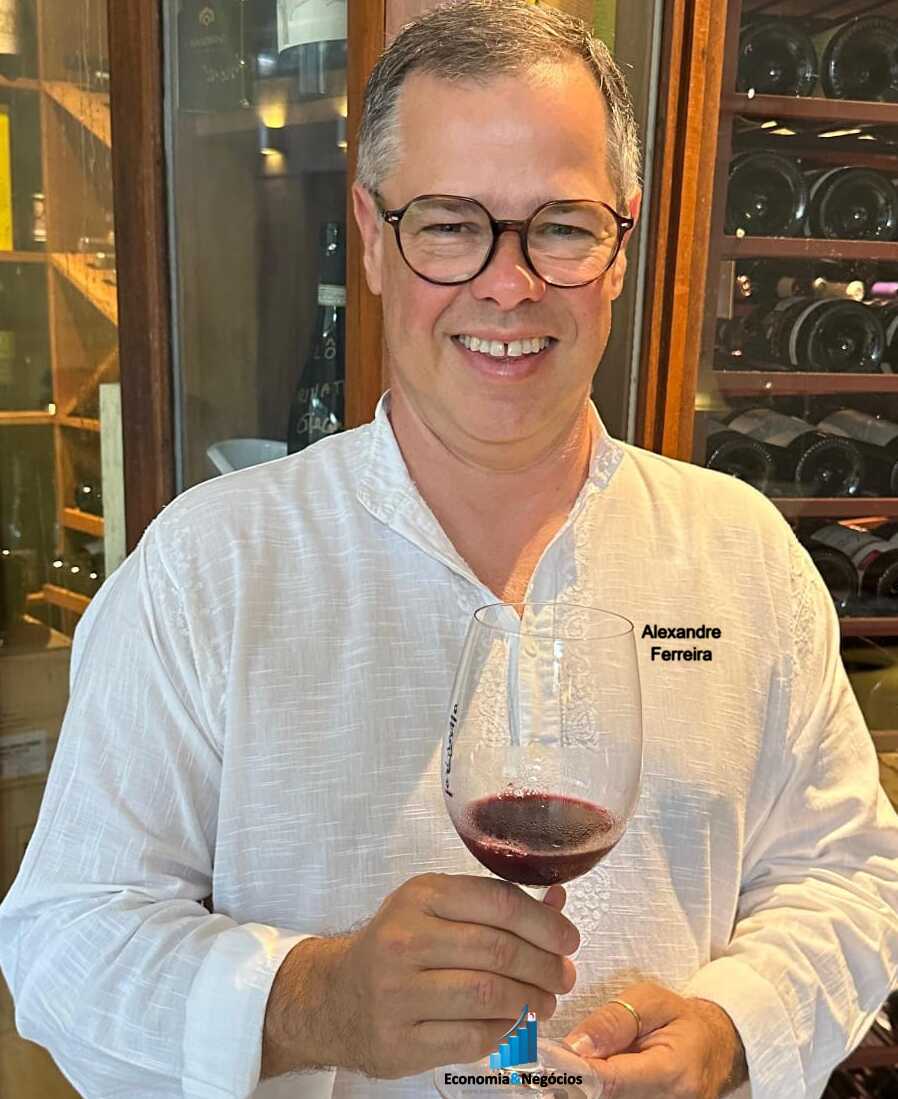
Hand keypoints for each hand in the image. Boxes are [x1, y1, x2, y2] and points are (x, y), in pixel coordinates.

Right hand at [262, 873, 578, 1080]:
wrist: (335, 997)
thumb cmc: (399, 946)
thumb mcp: (437, 909)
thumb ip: (495, 904)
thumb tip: (557, 902)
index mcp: (420, 896)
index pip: (497, 902)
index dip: (544, 923)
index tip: (568, 939)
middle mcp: (404, 940)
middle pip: (498, 951)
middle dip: (545, 966)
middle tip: (563, 976)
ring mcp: (398, 993)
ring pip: (489, 995)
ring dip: (531, 1000)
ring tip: (545, 1001)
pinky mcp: (399, 1041)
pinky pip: (471, 1037)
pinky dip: (504, 1031)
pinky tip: (512, 1023)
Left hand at [563, 981, 747, 1098]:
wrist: (713, 1047)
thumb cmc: (680, 1020)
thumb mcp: (650, 1000)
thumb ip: (613, 1020)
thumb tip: (575, 1045)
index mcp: (673, 1072)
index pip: (612, 1081)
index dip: (577, 1071)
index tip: (555, 1059)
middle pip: (607, 1098)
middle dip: (580, 1081)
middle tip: (566, 1061)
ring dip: (591, 1087)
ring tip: (589, 1065)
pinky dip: (603, 1091)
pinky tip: (601, 1077)